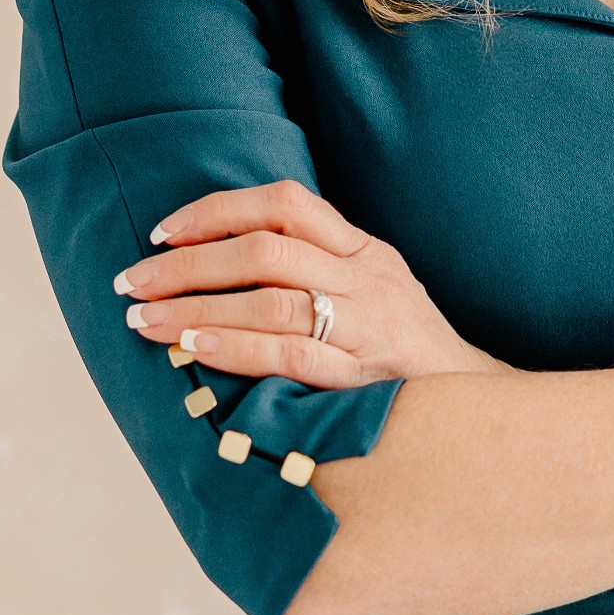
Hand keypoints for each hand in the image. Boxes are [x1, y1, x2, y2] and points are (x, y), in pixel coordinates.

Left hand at [113, 179, 510, 387]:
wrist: (479, 410)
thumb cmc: (408, 355)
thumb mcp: (377, 294)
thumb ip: (321, 272)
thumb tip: (225, 261)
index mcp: (368, 251)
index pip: (288, 204)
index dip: (219, 210)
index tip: (163, 231)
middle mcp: (369, 280)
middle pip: (266, 249)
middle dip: (189, 262)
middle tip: (134, 280)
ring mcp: (369, 328)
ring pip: (271, 297)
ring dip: (196, 305)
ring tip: (144, 321)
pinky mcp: (365, 378)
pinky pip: (290, 354)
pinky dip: (235, 346)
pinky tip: (195, 348)